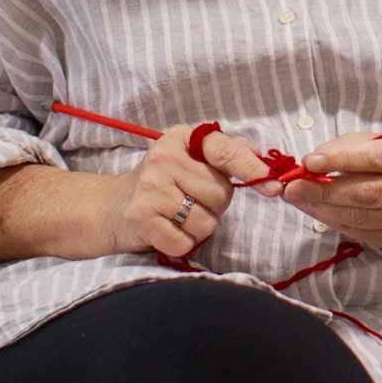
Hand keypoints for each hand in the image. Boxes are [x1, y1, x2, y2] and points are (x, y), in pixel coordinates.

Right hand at [109, 125, 269, 259]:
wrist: (108, 209)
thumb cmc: (159, 186)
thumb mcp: (188, 160)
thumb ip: (226, 153)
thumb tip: (262, 159)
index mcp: (180, 139)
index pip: (223, 150)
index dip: (250, 167)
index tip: (273, 184)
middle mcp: (163, 158)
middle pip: (220, 193)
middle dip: (214, 206)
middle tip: (190, 202)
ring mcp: (150, 189)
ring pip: (206, 221)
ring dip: (198, 228)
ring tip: (176, 217)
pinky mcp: (142, 219)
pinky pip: (186, 241)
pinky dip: (182, 243)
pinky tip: (165, 231)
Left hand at [293, 132, 381, 248]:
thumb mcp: (373, 141)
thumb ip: (344, 148)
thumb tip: (312, 163)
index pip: (377, 158)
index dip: (343, 161)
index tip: (310, 162)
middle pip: (369, 193)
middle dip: (325, 191)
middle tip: (293, 187)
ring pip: (360, 217)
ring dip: (322, 208)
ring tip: (296, 198)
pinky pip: (356, 231)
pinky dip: (330, 220)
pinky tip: (312, 208)